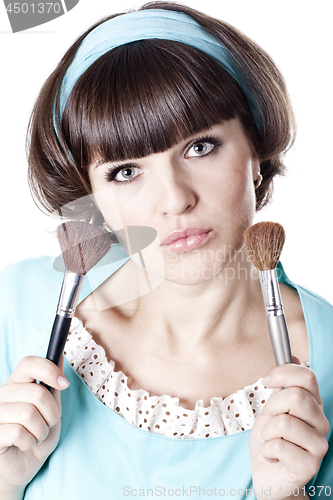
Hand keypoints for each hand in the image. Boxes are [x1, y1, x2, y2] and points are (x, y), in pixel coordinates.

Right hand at [0, 355, 68, 494]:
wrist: (22, 467)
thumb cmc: (36, 435)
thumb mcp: (51, 408)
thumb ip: (54, 385)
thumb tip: (60, 356)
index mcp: (17, 383)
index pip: (28, 363)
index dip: (48, 369)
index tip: (64, 383)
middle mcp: (3, 394)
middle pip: (37, 393)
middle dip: (52, 413)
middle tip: (48, 423)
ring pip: (29, 414)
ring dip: (41, 430)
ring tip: (36, 435)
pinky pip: (19, 433)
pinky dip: (30, 442)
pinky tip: (25, 444)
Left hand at [249, 355, 328, 499]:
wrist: (267, 474)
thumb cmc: (270, 440)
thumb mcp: (272, 407)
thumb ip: (282, 385)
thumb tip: (292, 355)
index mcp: (312, 404)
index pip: (307, 376)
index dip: (282, 373)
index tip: (267, 381)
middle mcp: (321, 421)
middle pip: (296, 396)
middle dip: (273, 407)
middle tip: (270, 420)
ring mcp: (319, 444)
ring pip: (284, 422)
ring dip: (267, 433)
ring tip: (271, 440)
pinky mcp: (310, 464)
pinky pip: (279, 446)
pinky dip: (267, 450)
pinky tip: (273, 455)